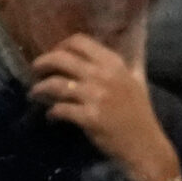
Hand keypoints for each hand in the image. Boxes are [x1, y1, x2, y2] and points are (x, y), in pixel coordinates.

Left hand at [32, 33, 178, 180]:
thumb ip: (131, 60)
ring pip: (54, 84)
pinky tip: (51, 116)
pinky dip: (51, 113)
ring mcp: (96, 97)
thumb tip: (137, 34)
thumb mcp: (138, 82)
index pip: (79, 42)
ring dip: (40, 89)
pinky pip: (58, 109)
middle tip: (36, 71)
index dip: (61, 46)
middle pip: (61, 58)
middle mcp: (105, 76)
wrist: (145, 146)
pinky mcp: (89, 117)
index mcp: (115, 64)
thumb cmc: (140, 114)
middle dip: (42, 63)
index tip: (55, 56)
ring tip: (36, 94)